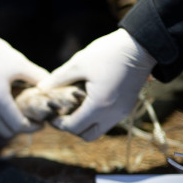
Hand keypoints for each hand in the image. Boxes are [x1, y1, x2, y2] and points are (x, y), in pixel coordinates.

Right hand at [0, 20, 48, 137]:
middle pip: (5, 132)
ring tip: (13, 118)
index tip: (41, 123)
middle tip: (30, 120)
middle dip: (19, 129)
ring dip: (3, 128)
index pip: (18, 125)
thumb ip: (38, 77)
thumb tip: (51, 88)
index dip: (33, 127)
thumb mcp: (19, 63)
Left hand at [37, 28, 155, 140]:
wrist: (142, 46)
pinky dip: (97, 118)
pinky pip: (109, 121)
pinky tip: (88, 102)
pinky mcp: (128, 107)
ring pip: (99, 130)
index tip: (51, 115)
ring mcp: (123, 112)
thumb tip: (41, 88)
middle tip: (62, 115)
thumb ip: (58, 78)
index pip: (74, 127)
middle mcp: (113, 114)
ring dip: (86, 124)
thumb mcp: (79, 63)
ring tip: (75, 108)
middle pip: (87, 136)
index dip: (59, 124)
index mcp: (99, 105)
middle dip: (72, 128)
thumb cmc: (109, 52)